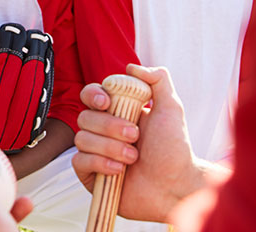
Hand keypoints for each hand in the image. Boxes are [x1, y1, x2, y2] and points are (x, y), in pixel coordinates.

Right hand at [73, 64, 207, 222]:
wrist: (176, 187)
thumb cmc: (175, 149)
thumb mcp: (171, 109)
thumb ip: (158, 81)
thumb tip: (131, 67)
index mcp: (116, 111)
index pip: (91, 94)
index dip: (93, 95)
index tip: (106, 102)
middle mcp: (103, 130)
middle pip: (84, 116)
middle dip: (110, 126)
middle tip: (134, 135)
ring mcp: (95, 152)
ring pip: (81, 138)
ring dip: (109, 147)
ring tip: (133, 157)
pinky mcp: (91, 174)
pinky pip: (79, 161)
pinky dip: (99, 163)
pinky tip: (119, 170)